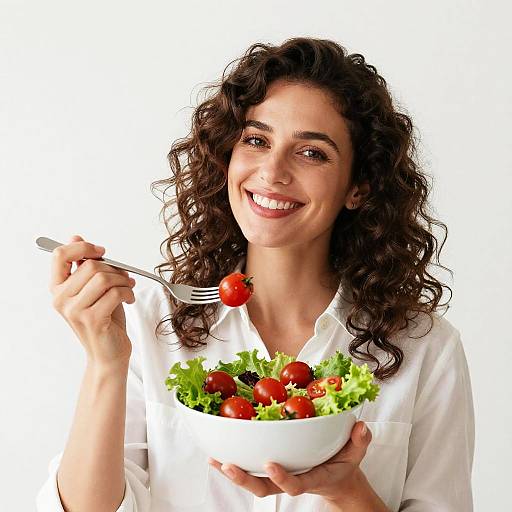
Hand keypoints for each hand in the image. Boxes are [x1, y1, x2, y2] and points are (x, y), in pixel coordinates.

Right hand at [49, 234, 135, 368]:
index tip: (101, 251)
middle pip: (90, 266)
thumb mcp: (94, 289)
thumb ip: (83, 266)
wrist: (109, 353)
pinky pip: (114, 293)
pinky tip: (129, 299)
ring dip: (123, 280)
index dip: (83, 247)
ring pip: (103, 278)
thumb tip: (75, 238)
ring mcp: (74, 311)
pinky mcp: (91, 320)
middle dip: (114, 269)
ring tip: (128, 288)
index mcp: (57, 288)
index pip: (59, 255)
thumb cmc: (104, 320)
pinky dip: (128, 292)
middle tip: (125, 277)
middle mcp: (61, 299)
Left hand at [209, 420, 376, 507]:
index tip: (270, 465)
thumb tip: (362, 428)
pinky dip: (232, 462)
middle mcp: (291, 478)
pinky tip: (214, 453)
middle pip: (265, 488)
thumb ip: (359, 442)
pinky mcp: (270, 469)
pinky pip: (250, 467)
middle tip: (228, 466)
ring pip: (253, 480)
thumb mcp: (356, 453)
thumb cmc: (342, 464)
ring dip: (232, 472)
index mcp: (312, 478)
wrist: (335, 478)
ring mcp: (279, 475)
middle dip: (245, 479)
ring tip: (214, 459)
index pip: (296, 484)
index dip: (283, 478)